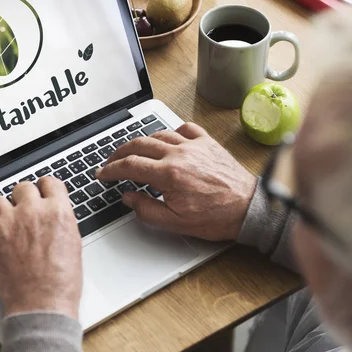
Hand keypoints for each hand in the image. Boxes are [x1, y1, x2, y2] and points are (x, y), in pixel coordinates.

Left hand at [0, 177, 81, 317]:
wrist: (43, 304)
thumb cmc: (60, 282)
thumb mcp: (73, 243)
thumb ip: (61, 222)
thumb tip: (53, 216)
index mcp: (58, 211)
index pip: (50, 182)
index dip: (44, 188)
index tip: (40, 192)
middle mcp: (34, 211)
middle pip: (23, 188)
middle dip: (22, 198)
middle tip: (20, 209)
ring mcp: (11, 221)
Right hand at [97, 123, 256, 240]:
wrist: (248, 208)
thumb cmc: (217, 216)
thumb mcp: (175, 222)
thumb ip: (146, 209)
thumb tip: (128, 197)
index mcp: (169, 174)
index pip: (129, 165)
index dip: (111, 170)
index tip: (102, 174)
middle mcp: (179, 154)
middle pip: (139, 145)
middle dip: (119, 152)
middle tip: (111, 161)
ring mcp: (194, 145)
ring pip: (159, 134)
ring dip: (141, 141)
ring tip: (133, 150)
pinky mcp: (207, 143)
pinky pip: (185, 128)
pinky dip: (171, 131)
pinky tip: (168, 139)